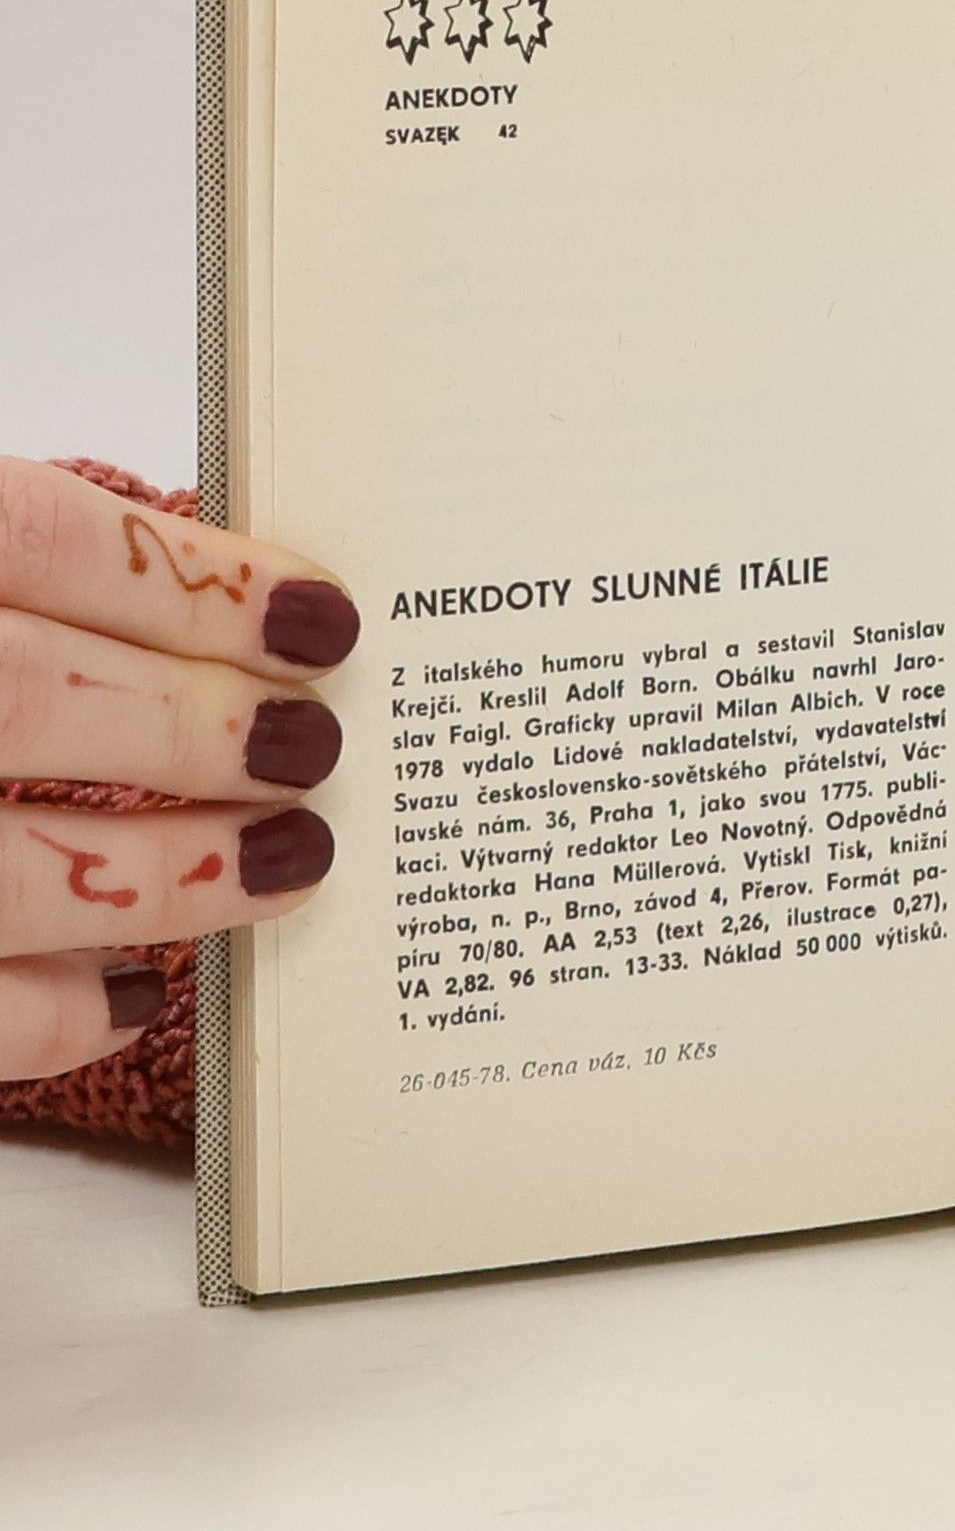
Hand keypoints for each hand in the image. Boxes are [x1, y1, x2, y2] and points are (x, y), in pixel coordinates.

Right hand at [0, 459, 357, 1076]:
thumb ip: (39, 580)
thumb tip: (246, 615)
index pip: (38, 540)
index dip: (196, 583)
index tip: (323, 615)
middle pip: (26, 699)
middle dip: (197, 723)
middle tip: (318, 740)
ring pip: (2, 871)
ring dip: (169, 873)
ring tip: (296, 859)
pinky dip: (58, 1013)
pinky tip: (145, 990)